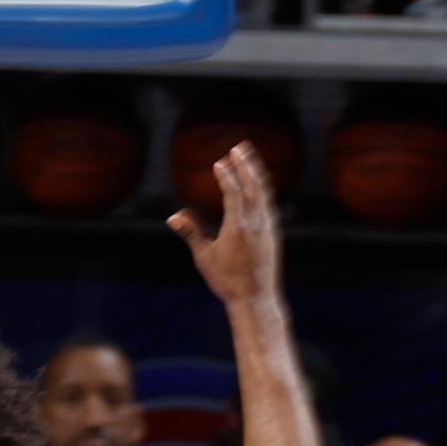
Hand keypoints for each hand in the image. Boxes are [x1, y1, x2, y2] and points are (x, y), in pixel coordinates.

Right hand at [167, 143, 282, 305]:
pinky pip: (268, 203)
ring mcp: (268, 227)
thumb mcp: (204, 257)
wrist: (257, 298)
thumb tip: (173, 216)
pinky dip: (262, 188)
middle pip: (253, 186)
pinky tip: (257, 185)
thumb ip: (191, 233)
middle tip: (238, 147)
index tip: (219, 162)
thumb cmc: (227, 280)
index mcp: (239, 227)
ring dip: (256, 173)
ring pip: (264, 192)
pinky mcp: (273, 232)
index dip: (226, 176)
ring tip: (248, 158)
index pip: (233, 193)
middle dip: (246, 165)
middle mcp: (257, 223)